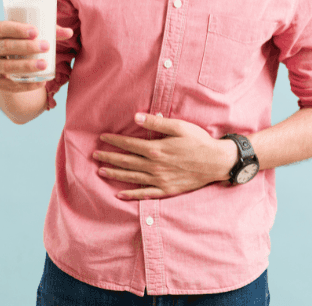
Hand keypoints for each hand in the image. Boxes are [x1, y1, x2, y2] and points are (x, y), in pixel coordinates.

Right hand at [0, 21, 73, 92]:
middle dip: (26, 47)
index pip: (2, 27)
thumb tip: (69, 32)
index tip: (36, 31)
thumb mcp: (32, 35)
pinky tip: (40, 82)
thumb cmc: (21, 43)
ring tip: (44, 65)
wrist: (7, 64)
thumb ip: (50, 31)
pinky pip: (7, 85)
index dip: (17, 29)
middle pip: (4, 46)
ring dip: (25, 66)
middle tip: (46, 46)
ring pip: (5, 67)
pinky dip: (25, 85)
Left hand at [93, 113, 237, 199]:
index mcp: (156, 149)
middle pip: (126, 162)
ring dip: (115, 174)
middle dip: (108, 158)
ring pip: (132, 178)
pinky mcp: (167, 190)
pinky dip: (131, 195)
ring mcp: (160, 180)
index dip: (114, 140)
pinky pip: (145, 194)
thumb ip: (156, 123)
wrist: (217, 162)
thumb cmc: (199, 141)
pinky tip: (120, 195)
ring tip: (101, 171)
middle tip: (94, 155)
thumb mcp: (179, 127)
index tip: (102, 138)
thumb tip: (135, 116)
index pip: (129, 144)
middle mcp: (155, 166)